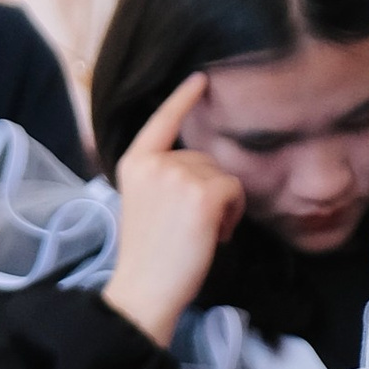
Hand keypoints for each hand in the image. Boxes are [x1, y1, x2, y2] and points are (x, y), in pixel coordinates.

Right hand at [102, 73, 244, 347]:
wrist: (145, 289)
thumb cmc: (147, 256)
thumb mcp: (142, 203)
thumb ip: (161, 177)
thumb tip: (200, 167)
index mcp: (134, 162)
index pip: (162, 121)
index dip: (182, 98)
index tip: (201, 79)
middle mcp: (155, 162)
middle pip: (202, 158)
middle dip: (207, 189)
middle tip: (191, 226)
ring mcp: (179, 176)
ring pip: (222, 175)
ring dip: (222, 204)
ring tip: (202, 234)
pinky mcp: (204, 193)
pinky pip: (234, 190)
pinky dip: (233, 213)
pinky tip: (217, 235)